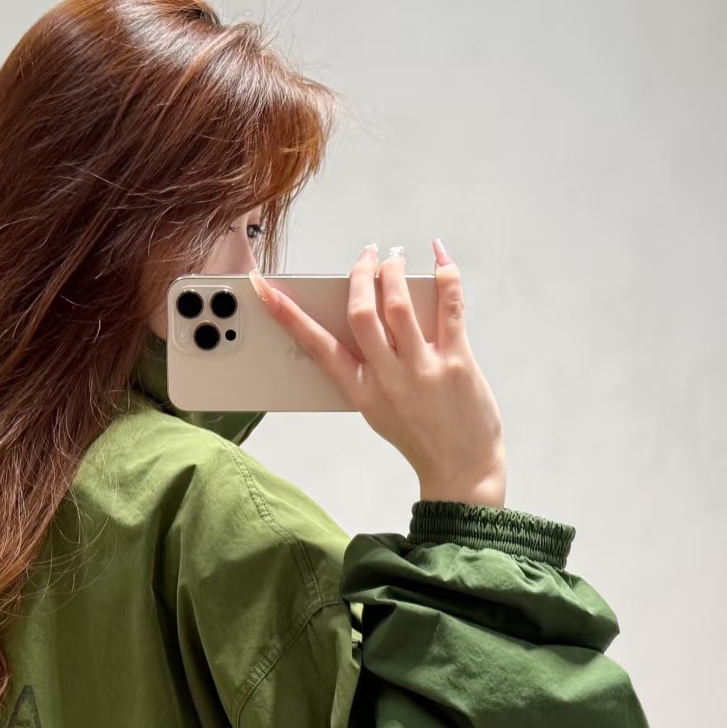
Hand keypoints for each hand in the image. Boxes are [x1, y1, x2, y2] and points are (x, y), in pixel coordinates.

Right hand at [250, 239, 506, 506]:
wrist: (461, 470)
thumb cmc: (422, 438)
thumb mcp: (380, 410)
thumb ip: (370, 369)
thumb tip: (371, 316)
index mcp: (360, 392)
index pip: (316, 346)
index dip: (288, 314)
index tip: (265, 289)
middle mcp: (386, 378)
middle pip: (359, 313)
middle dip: (358, 275)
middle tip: (365, 256)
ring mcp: (422, 369)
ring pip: (397, 305)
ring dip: (393, 271)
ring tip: (394, 259)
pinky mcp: (457, 361)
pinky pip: (448, 307)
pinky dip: (445, 275)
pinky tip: (440, 258)